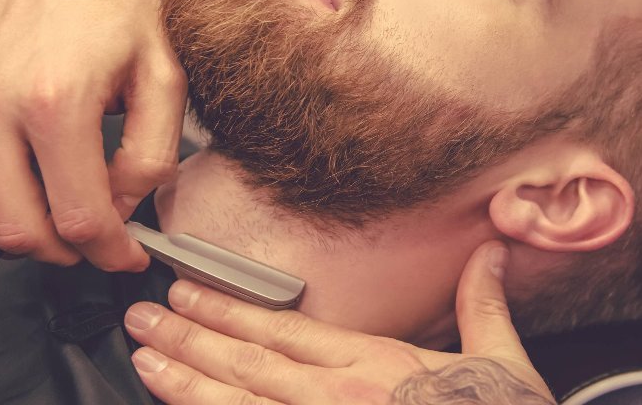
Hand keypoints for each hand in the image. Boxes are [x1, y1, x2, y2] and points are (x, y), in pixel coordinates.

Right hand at [0, 0, 185, 269]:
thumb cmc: (121, 6)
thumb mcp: (165, 77)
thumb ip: (152, 155)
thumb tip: (123, 208)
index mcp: (58, 102)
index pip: (79, 216)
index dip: (112, 252)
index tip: (131, 256)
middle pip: (17, 229)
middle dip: (66, 252)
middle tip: (96, 239)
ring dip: (12, 234)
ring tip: (53, 216)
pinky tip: (12, 188)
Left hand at [125, 241, 555, 403]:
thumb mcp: (501, 362)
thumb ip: (481, 304)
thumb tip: (489, 251)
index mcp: (374, 368)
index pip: (284, 331)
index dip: (229, 310)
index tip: (188, 290)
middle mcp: (338, 400)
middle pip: (248, 366)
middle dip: (189, 339)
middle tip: (140, 319)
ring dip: (186, 384)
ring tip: (144, 362)